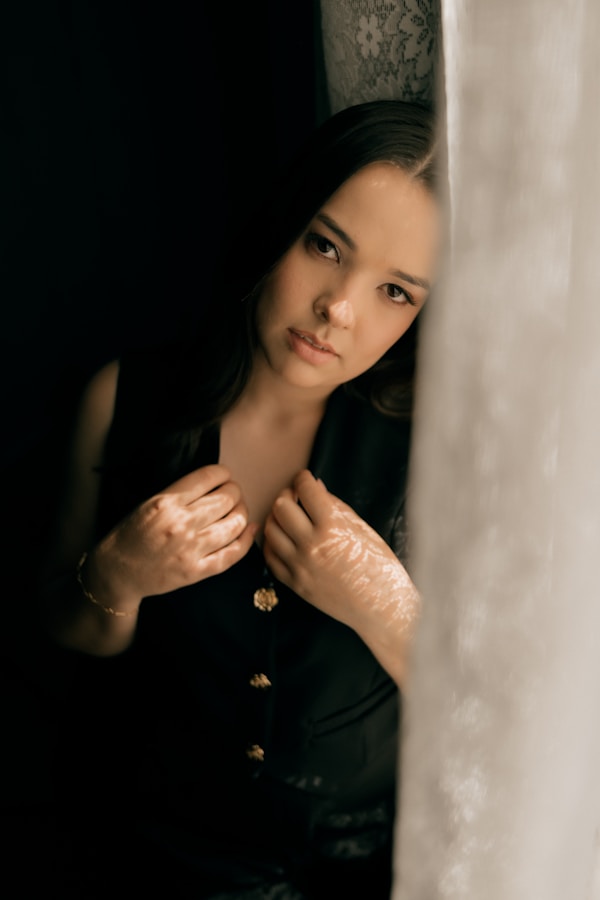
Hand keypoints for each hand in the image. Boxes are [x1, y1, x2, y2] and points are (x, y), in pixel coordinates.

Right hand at [89, 464, 256, 607]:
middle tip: (232, 494)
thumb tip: (216, 482)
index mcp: (166, 502)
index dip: (223, 473)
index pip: (208, 477)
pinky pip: (232, 554)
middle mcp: (181, 523)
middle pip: (227, 498)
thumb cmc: (131, 534)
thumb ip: (180, 493)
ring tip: (239, 510)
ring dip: (242, 513)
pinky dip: (246, 540)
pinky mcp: (197, 571)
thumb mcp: (149, 503)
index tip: (225, 475)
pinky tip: (250, 529)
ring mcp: (191, 549)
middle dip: (235, 492)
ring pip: (235, 523)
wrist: (117, 571)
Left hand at [262, 470, 418, 639]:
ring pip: (270, 530)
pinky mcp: (294, 584)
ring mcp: (300, 567)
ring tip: (289, 517)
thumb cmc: (380, 566)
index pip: (306, 490)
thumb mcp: (362, 529)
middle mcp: (311, 545)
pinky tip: (283, 537)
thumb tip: (315, 487)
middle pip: (281, 506)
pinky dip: (273, 542)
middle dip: (288, 495)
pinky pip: (270, 556)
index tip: (305, 479)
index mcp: (332, 527)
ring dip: (277, 518)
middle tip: (296, 496)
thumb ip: (336, 506)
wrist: (382, 606)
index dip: (303, 479)